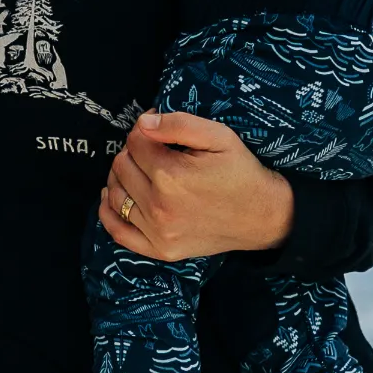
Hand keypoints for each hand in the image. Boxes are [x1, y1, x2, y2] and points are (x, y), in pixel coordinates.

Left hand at [99, 111, 294, 260]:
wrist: (262, 216)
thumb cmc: (241, 172)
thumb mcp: (219, 137)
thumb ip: (179, 124)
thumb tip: (143, 123)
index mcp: (171, 176)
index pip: (135, 142)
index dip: (144, 129)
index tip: (158, 130)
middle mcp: (159, 206)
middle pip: (121, 166)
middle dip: (133, 152)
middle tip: (154, 150)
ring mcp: (158, 232)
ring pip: (115, 194)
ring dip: (121, 177)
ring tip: (140, 170)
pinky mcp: (160, 250)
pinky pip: (118, 232)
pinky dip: (109, 213)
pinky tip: (114, 196)